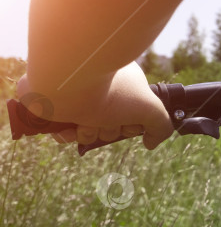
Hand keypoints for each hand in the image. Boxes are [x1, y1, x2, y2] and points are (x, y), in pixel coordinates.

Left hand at [16, 62, 172, 149]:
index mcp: (123, 82)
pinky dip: (65, 133)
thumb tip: (151, 143)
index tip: (129, 120)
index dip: (131, 123)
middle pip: (110, 124)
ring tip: (84, 119)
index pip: (131, 114)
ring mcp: (77, 96)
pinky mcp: (54, 105)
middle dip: (109, 128)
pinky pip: (62, 130)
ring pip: (86, 129)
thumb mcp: (149, 108)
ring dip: (87, 131)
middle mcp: (101, 87)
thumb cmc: (111, 91)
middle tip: (107, 118)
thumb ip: (160, 125)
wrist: (68, 82)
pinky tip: (67, 127)